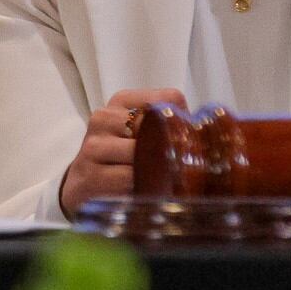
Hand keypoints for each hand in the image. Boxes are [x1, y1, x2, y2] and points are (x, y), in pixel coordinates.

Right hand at [58, 87, 185, 217]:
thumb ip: (170, 126)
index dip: (185, 120)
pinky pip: (126, 180)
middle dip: (173, 147)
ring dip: (157, 170)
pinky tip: (148, 191)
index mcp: (123, 101)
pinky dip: (143, 187)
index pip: (168, 98)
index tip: (189, 139)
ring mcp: (93, 147)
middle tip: (186, 164)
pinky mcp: (88, 177)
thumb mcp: (143, 133)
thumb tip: (209, 133)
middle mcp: (104, 118)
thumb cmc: (123, 155)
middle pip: (154, 126)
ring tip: (167, 180)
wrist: (81, 184)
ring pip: (140, 154)